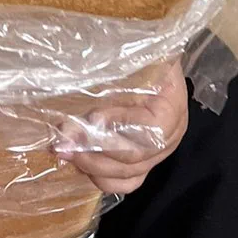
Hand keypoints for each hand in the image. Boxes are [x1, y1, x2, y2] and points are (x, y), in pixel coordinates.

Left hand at [55, 61, 188, 196]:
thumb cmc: (133, 54)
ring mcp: (158, 152)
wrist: (143, 60)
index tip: (93, 117)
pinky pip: (125, 183)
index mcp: (173, 103)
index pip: (154, 127)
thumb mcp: (125, 58)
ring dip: (92, 166)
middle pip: (137, 157)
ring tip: (64, 151)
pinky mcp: (143, 163)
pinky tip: (78, 162)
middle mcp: (171, 134)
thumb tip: (81, 108)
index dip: (122, 125)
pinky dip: (99, 178)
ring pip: (128, 174)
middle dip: (95, 152)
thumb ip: (108, 76)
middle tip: (64, 142)